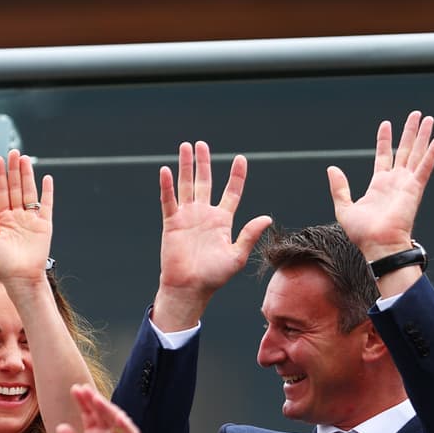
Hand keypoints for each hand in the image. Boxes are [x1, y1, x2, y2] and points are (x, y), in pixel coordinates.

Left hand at [0, 150, 53, 288]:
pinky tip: (46, 179)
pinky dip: (47, 192)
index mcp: (1, 218)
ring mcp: (30, 219)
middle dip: (13, 170)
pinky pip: (46, 205)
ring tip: (24, 159)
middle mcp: (16, 216)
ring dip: (27, 175)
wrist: (21, 278)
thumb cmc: (2, 263)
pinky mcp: (44, 225)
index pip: (0, 191)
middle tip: (13, 152)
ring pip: (29, 192)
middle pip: (15, 187)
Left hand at [55, 384, 150, 432]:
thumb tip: (61, 426)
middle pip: (101, 414)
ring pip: (116, 421)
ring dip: (108, 409)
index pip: (89, 415)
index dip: (83, 403)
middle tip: (83, 388)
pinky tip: (118, 416)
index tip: (74, 389)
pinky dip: (126, 426)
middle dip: (93, 401)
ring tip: (97, 399)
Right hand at [153, 141, 271, 328]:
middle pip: (205, 182)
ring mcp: (187, 217)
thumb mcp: (237, 256)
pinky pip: (169, 200)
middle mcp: (204, 215)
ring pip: (186, 185)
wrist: (190, 288)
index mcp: (222, 221)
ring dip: (185, 166)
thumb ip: (249, 235)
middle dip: (203, 162)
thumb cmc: (214, 277)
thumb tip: (267, 217)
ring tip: (185, 147)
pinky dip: (167, 186)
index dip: (236, 176)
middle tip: (201, 144)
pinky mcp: (172, 223)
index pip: (231, 192)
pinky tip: (166, 171)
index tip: (240, 159)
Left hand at [327, 110, 433, 260]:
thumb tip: (331, 168)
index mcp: (379, 185)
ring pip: (417, 153)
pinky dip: (432, 152)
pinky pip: (425, 167)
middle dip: (409, 132)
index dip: (384, 139)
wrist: (377, 245)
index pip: (383, 155)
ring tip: (428, 118)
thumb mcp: (344, 207)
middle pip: (404, 150)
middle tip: (416, 115)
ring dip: (423, 136)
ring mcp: (406, 184)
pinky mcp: (415, 188)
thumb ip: (339, 187)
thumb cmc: (363, 233)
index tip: (386, 124)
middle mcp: (395, 181)